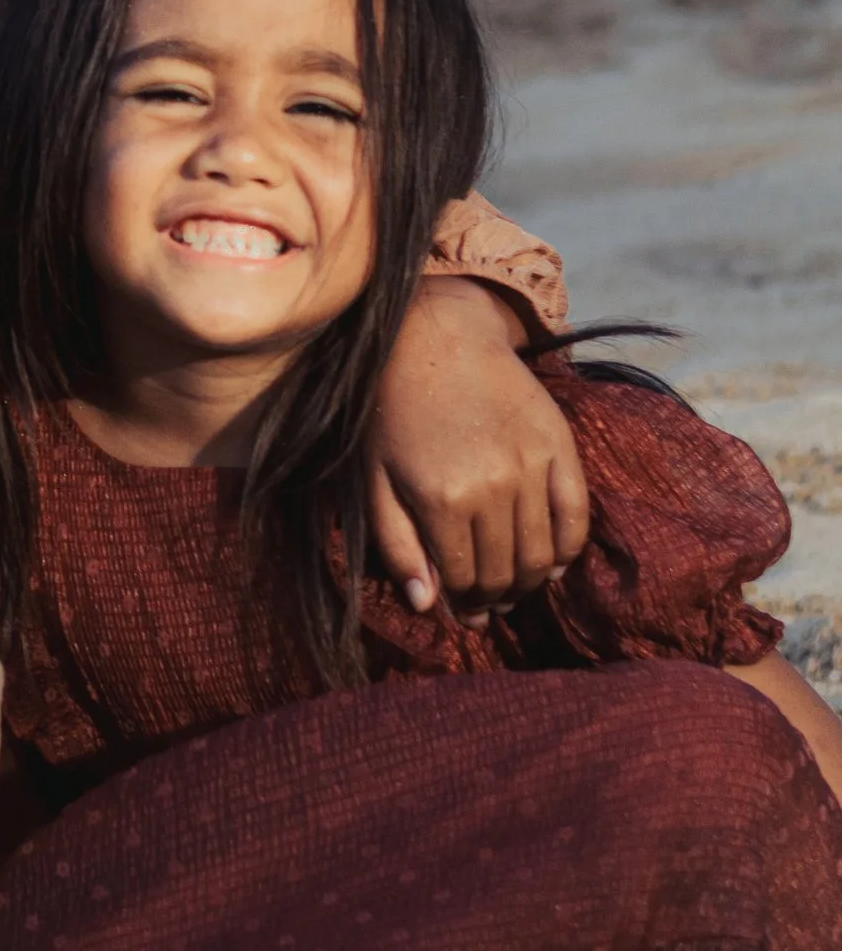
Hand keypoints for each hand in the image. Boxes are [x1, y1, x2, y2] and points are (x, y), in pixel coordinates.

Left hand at [366, 278, 588, 616]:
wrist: (435, 338)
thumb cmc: (393, 411)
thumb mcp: (374, 479)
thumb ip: (398, 545)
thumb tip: (426, 605)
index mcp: (442, 499)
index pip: (464, 580)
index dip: (463, 604)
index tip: (462, 612)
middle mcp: (493, 488)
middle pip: (504, 573)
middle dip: (495, 600)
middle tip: (488, 607)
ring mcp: (532, 467)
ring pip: (541, 555)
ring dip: (529, 583)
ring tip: (514, 590)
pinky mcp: (559, 445)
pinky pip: (576, 517)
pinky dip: (569, 551)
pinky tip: (553, 564)